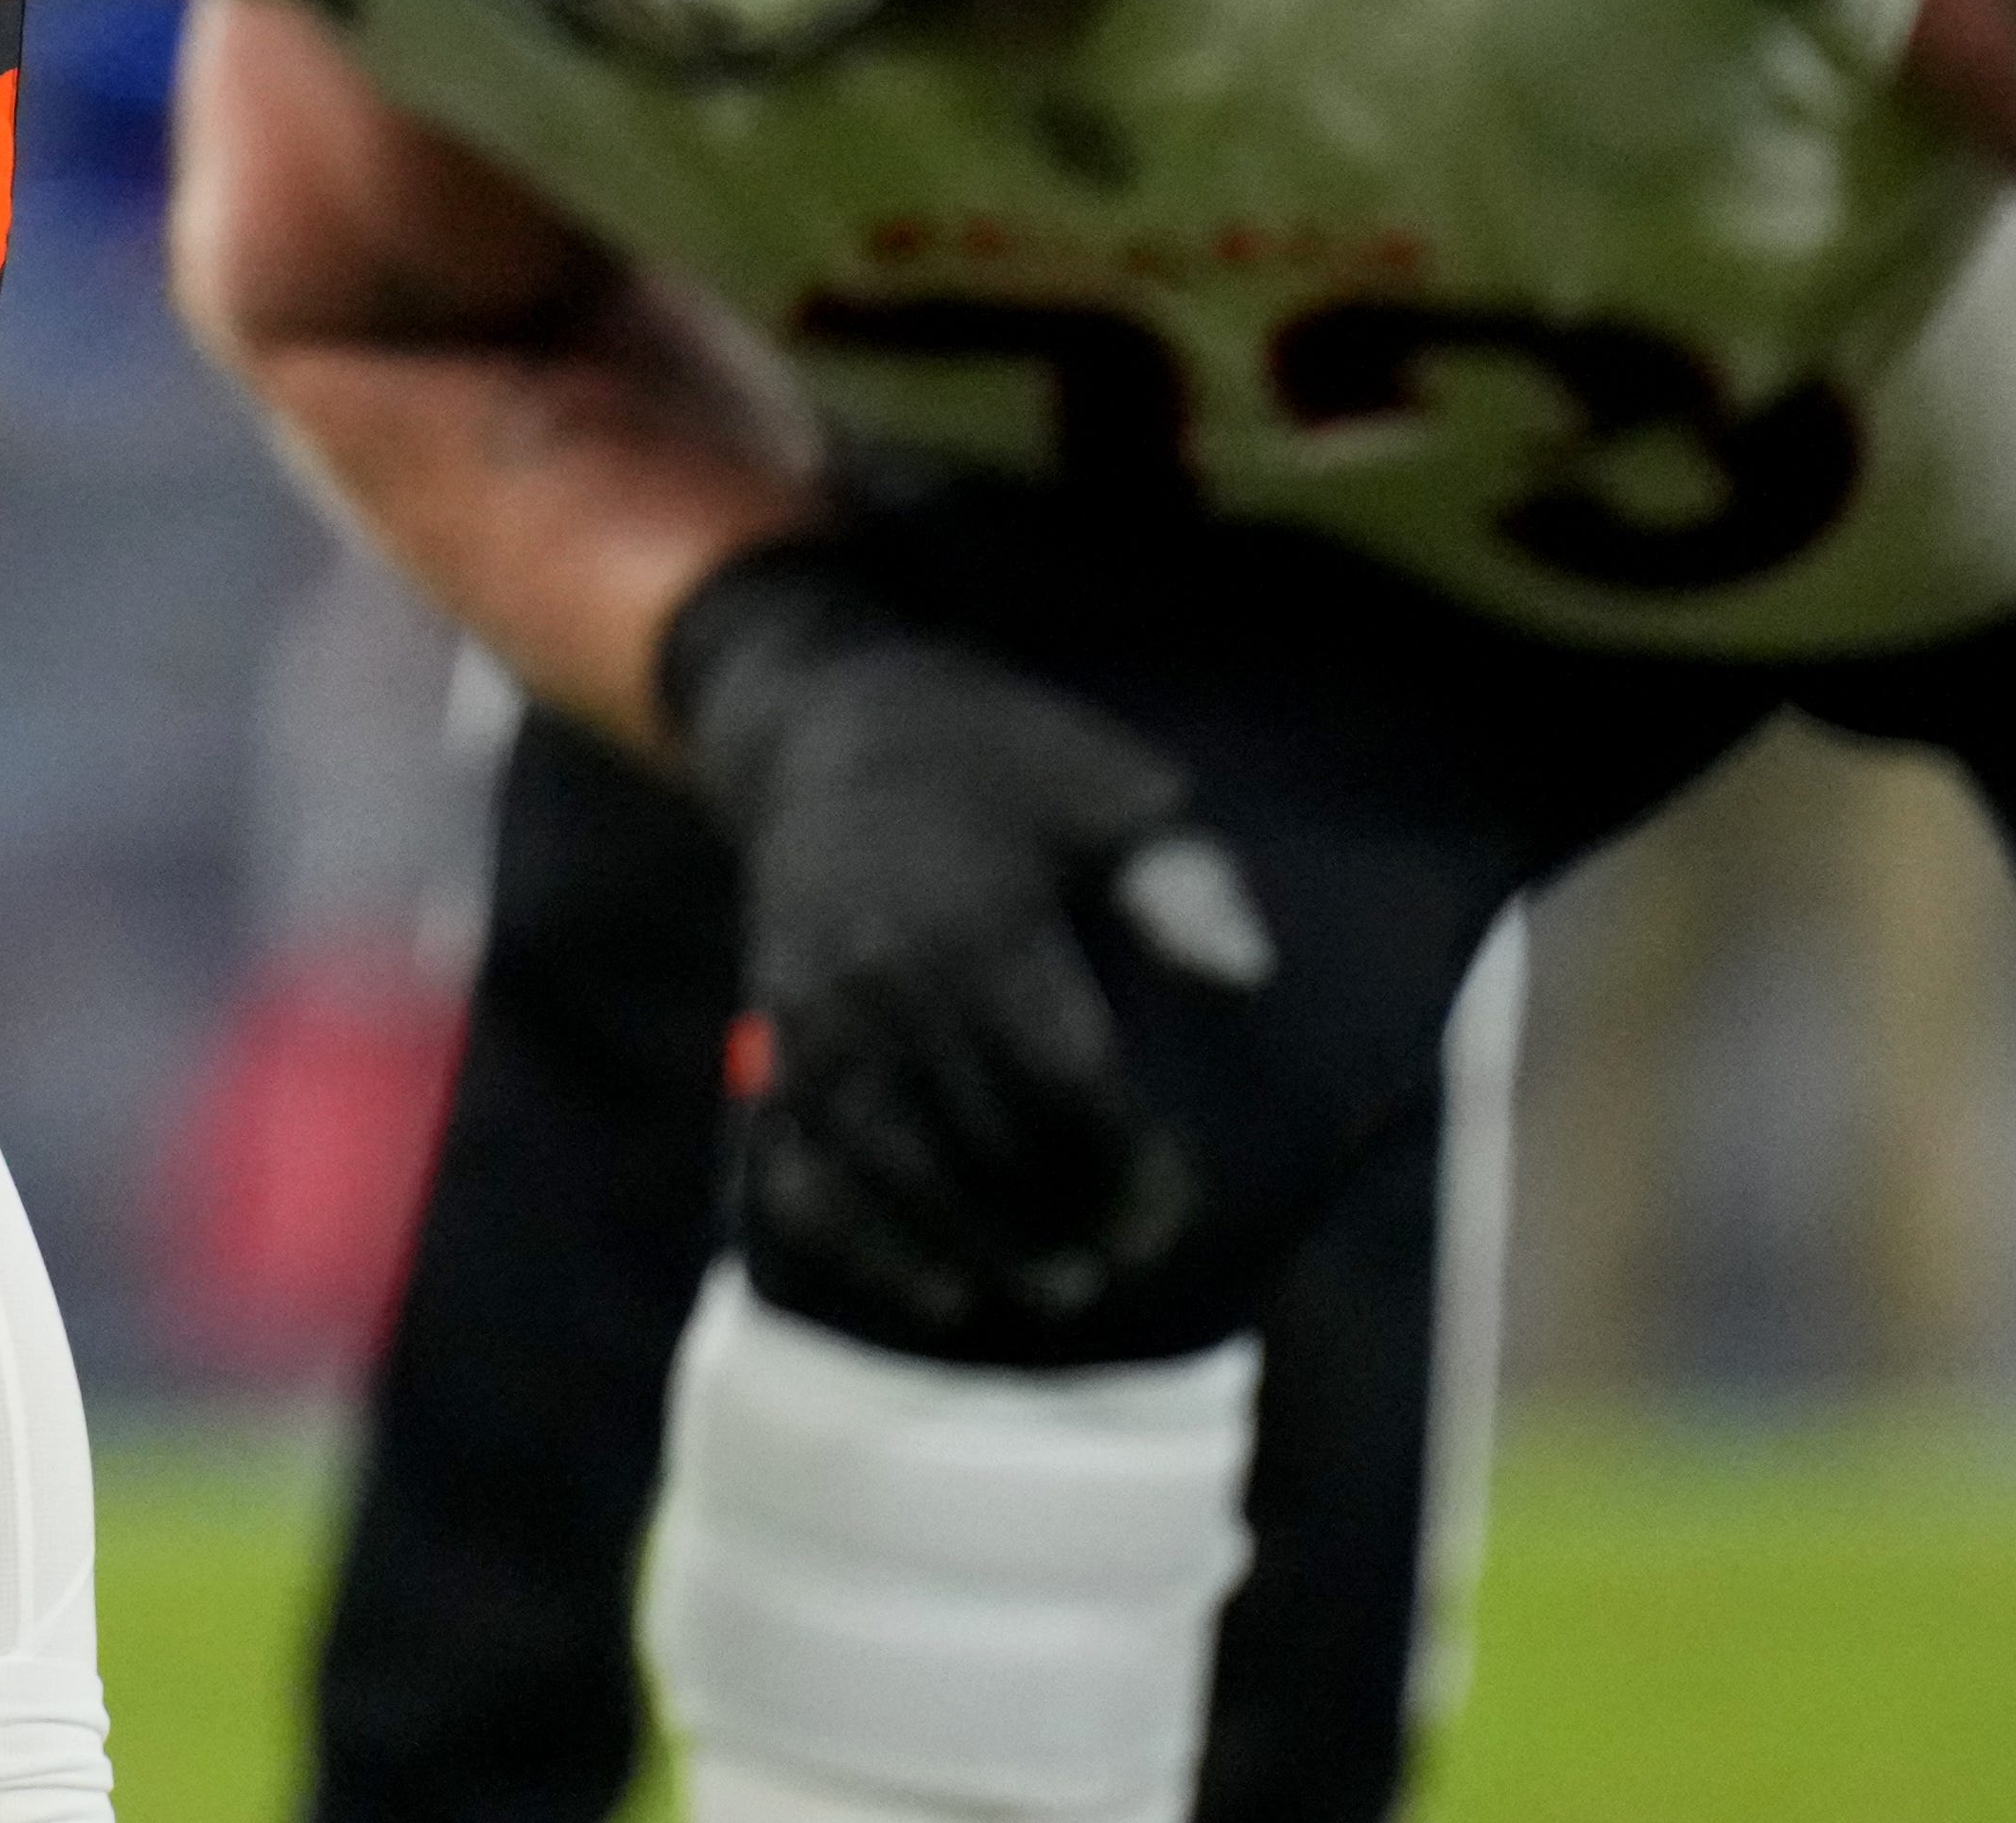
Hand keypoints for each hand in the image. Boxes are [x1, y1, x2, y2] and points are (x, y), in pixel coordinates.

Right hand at [657, 547, 1270, 1351]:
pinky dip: (859, 1242)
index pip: (1065, 1083)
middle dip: (1064, 1217)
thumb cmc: (995, 757)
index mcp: (975, 916)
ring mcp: (812, 1014)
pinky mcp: (769, 1036)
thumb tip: (1246, 974)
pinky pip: (799, 1164)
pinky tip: (933, 1289)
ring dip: (974, 1248)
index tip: (1173, 1207)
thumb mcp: (1109, 784)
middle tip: (1127, 1258)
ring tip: (1055, 1291)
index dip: (1126, 1165)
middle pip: (983, 1141)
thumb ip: (1179, 880)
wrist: (822, 724)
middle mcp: (883, 976)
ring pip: (892, 1171)